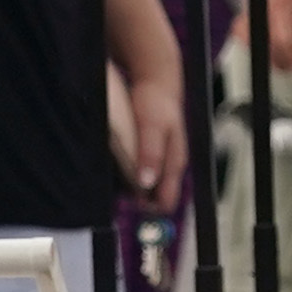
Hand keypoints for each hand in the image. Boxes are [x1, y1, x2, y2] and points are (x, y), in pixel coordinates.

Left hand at [110, 63, 186, 203]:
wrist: (156, 84)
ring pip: (148, 187)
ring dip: (133, 189)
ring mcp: (161, 160)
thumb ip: (151, 154)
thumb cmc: (157, 103)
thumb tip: (146, 182)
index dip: (150, 208)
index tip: (131, 206)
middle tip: (119, 196)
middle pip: (156, 197)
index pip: (167, 199)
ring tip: (115, 185)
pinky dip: (129, 177)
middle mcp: (170, 165)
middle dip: (139, 200)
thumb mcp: (152, 127)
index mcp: (175, 162)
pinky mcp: (150, 155)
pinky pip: (141, 175)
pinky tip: (117, 172)